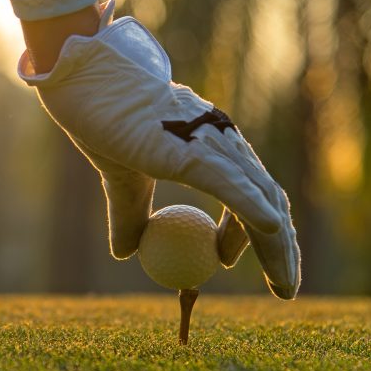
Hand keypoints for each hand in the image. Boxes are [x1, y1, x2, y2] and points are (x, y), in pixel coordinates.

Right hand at [19, 0, 299, 298]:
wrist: (86, 80)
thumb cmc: (102, 118)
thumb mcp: (120, 177)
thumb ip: (129, 213)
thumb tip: (125, 253)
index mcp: (209, 145)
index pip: (248, 193)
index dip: (247, 234)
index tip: (225, 261)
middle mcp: (223, 142)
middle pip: (269, 201)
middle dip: (282, 249)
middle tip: (284, 290)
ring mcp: (214, 145)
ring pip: (262, 202)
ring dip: (278, 248)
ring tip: (284, 288)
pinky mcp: (197, 152)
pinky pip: (235, 189)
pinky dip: (255, 214)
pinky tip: (271, 233)